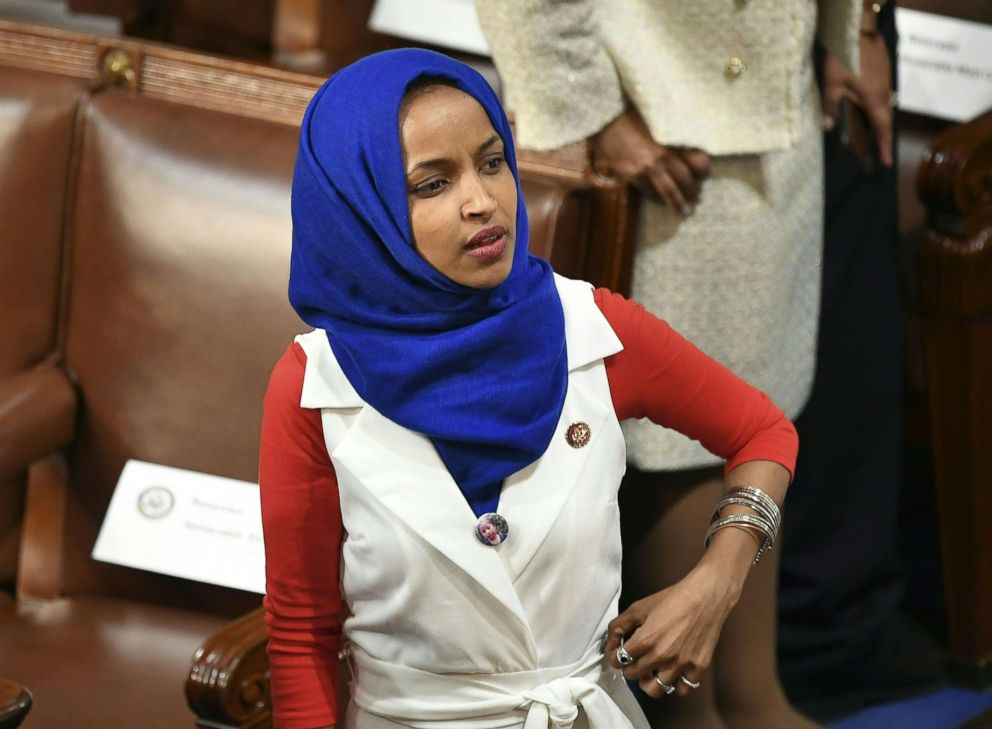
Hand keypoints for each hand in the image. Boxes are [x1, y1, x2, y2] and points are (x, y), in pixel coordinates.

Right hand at [591, 106, 710, 214]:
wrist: (603, 119)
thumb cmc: (630, 114)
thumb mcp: (656, 120)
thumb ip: (670, 134)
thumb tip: (683, 146)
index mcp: (670, 141)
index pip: (696, 159)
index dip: (703, 168)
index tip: (705, 174)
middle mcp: (661, 157)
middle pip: (684, 180)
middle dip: (692, 192)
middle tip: (696, 199)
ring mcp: (645, 168)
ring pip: (667, 191)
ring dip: (676, 203)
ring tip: (682, 210)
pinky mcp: (630, 175)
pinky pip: (648, 192)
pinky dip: (656, 198)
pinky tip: (660, 202)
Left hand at [604, 561, 740, 698]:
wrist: (705, 596)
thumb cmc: (673, 598)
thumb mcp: (640, 607)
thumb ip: (619, 625)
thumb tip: (609, 642)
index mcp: (645, 640)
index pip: (619, 661)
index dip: (614, 657)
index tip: (618, 654)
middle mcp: (662, 656)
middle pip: (634, 676)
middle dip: (629, 668)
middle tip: (634, 660)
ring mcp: (681, 664)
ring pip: (656, 689)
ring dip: (649, 680)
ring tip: (652, 669)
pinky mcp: (698, 668)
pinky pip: (683, 689)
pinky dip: (676, 684)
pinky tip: (673, 672)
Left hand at [821, 35, 893, 166]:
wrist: (858, 27)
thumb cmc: (844, 56)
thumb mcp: (831, 83)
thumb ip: (829, 106)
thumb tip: (827, 127)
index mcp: (874, 99)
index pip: (881, 129)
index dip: (884, 147)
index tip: (888, 162)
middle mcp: (883, 92)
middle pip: (884, 119)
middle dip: (881, 137)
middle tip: (878, 153)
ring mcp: (884, 80)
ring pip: (882, 106)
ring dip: (878, 121)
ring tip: (870, 134)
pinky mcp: (882, 70)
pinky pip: (880, 94)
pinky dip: (874, 106)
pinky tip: (865, 108)